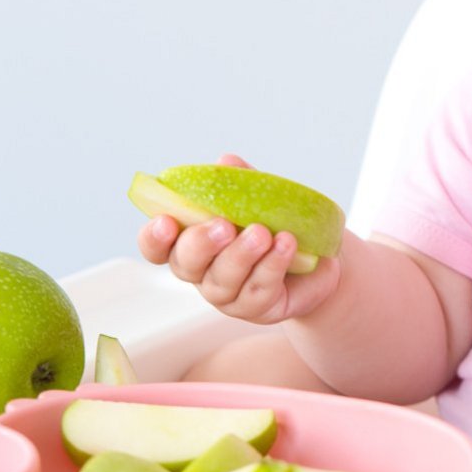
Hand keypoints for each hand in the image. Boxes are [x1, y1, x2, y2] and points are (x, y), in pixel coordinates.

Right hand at [136, 154, 341, 323]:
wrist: (318, 260)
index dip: (154, 238)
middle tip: (223, 226)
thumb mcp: (259, 200)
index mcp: (192, 243)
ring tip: (263, 233)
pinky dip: (272, 265)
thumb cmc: (276, 227)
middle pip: (185, 264)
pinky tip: (286, 245)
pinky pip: (258, 290)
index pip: (157, 247)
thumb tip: (226, 162)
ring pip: (222, 280)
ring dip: (241, 254)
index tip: (166, 221)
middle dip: (201, 244)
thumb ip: (239, 184)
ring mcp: (227, 295)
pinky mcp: (257, 308)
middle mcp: (202, 272)